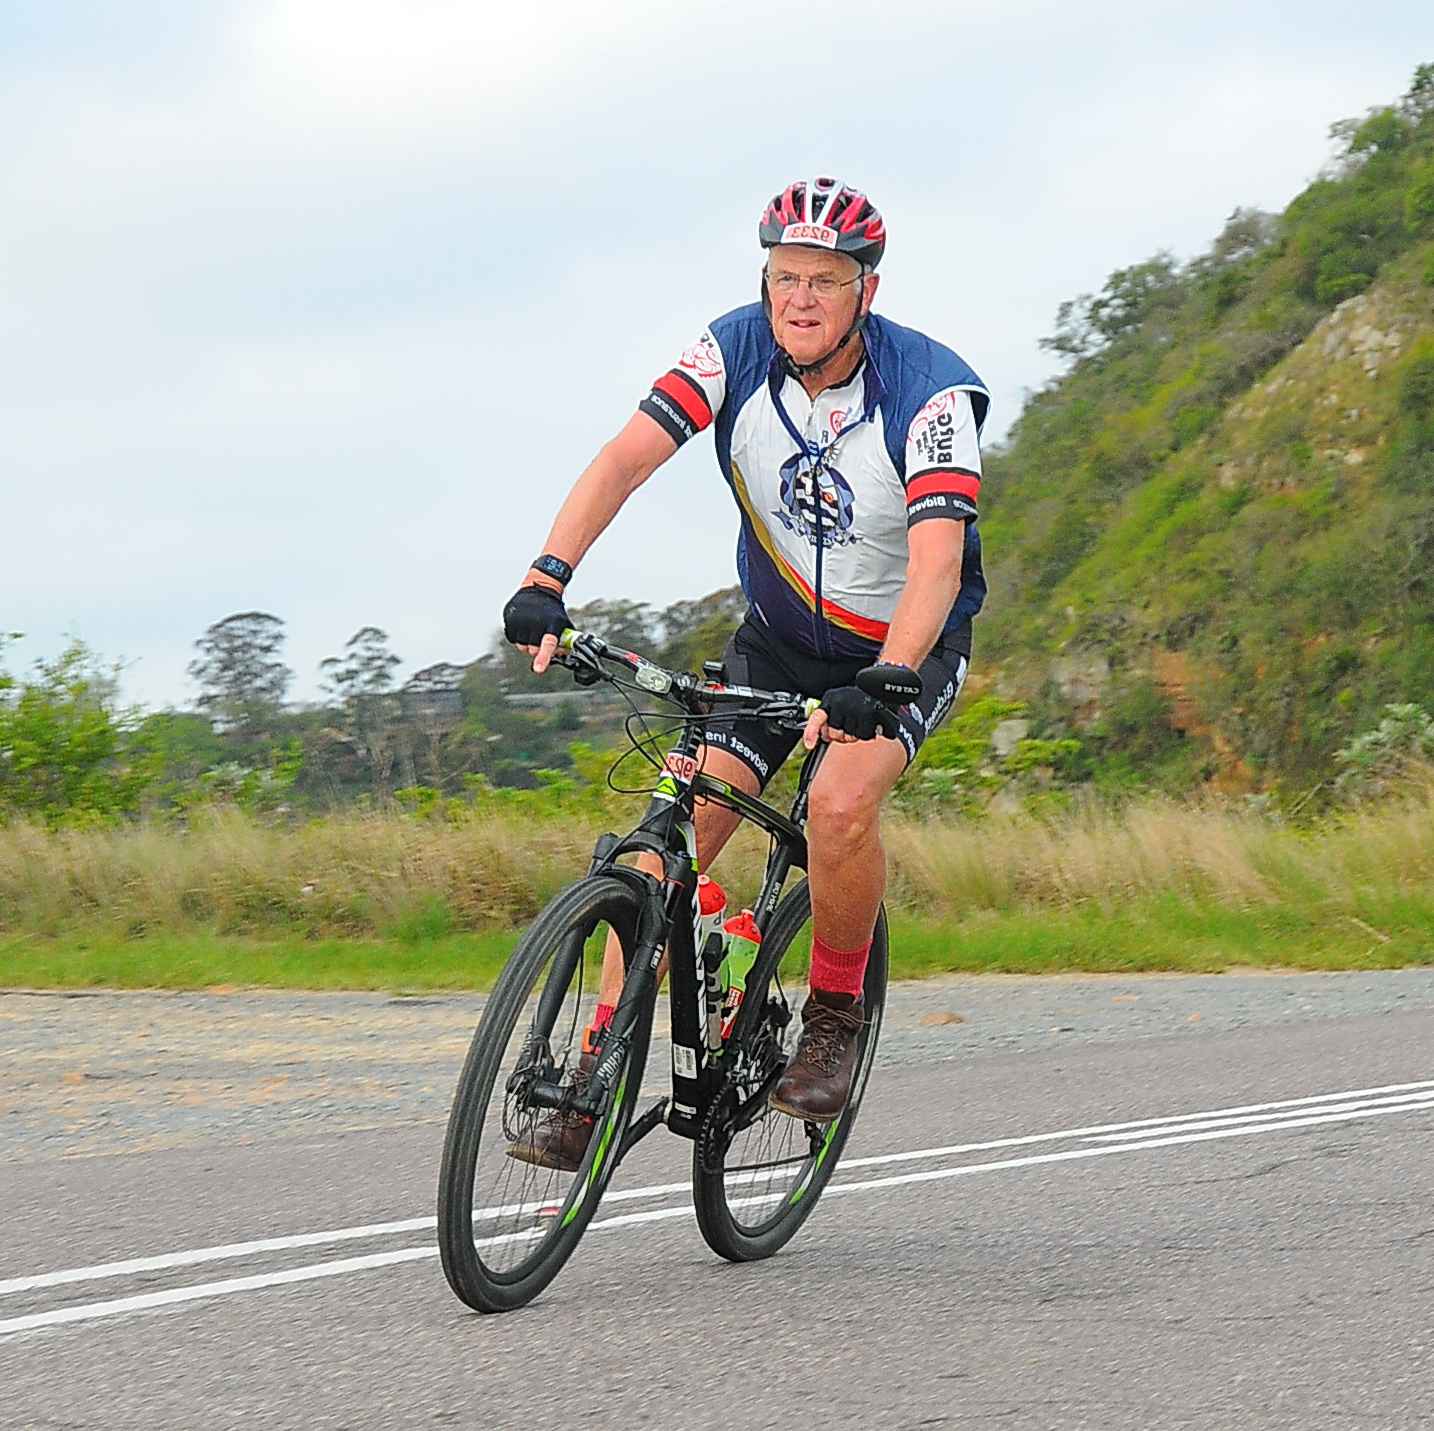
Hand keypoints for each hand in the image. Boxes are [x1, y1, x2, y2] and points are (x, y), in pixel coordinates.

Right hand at [502, 582, 570, 673]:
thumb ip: (565, 641)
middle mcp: (534, 622)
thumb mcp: (563, 623)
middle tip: (540, 635)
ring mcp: (520, 620)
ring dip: (527, 642)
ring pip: (522, 646)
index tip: (539, 669)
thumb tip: (563, 655)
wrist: (538, 588)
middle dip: (537, 649)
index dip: (543, 658)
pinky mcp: (509, 619)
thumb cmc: (552, 610)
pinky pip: (513, 638)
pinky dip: (518, 635)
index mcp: (551, 624)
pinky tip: (524, 624)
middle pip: (533, 650)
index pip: (548, 644)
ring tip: (532, 627)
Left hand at [801, 663, 920, 749]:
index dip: (811, 732)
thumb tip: (823, 736)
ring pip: (850, 737)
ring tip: (862, 721)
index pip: (817, 717)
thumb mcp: (839, 703)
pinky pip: (864, 735)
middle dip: (841, 736)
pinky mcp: (870, 713)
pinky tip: (870, 724)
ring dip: (856, 734)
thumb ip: (829, 719)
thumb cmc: (859, 699)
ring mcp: (855, 707)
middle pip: (834, 734)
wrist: (881, 686)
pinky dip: (868, 734)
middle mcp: (841, 702)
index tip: (809, 744)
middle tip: (850, 727)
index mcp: (831, 699)